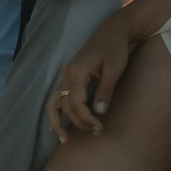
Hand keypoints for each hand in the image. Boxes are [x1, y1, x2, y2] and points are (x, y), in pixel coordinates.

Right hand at [48, 16, 134, 140]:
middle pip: (66, 106)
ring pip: (55, 103)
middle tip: (98, 133)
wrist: (113, 30)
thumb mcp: (114, 69)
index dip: (86, 119)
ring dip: (59, 122)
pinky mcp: (70, 77)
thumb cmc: (116, 47)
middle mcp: (67, 74)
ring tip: (65, 140)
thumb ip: (105, 90)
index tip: (100, 128)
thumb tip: (99, 113)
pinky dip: (57, 113)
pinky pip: (58, 98)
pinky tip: (58, 127)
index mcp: (77, 72)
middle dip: (80, 123)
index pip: (75, 103)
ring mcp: (66, 76)